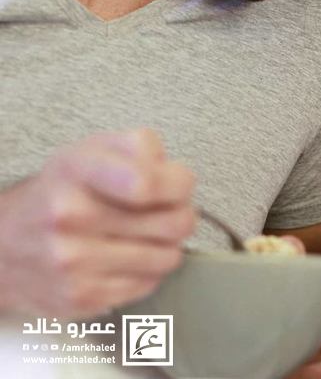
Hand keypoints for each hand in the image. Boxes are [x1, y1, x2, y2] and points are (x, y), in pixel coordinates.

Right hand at [0, 128, 195, 317]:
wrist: (4, 243)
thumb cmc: (63, 192)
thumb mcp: (94, 151)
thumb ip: (140, 147)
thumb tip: (172, 170)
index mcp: (77, 170)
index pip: (147, 182)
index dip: (178, 184)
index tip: (177, 185)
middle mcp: (70, 215)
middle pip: (173, 223)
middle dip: (181, 215)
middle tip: (168, 212)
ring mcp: (72, 260)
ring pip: (168, 257)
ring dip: (167, 246)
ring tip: (145, 236)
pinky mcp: (80, 296)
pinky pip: (149, 285)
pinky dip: (147, 272)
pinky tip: (126, 259)